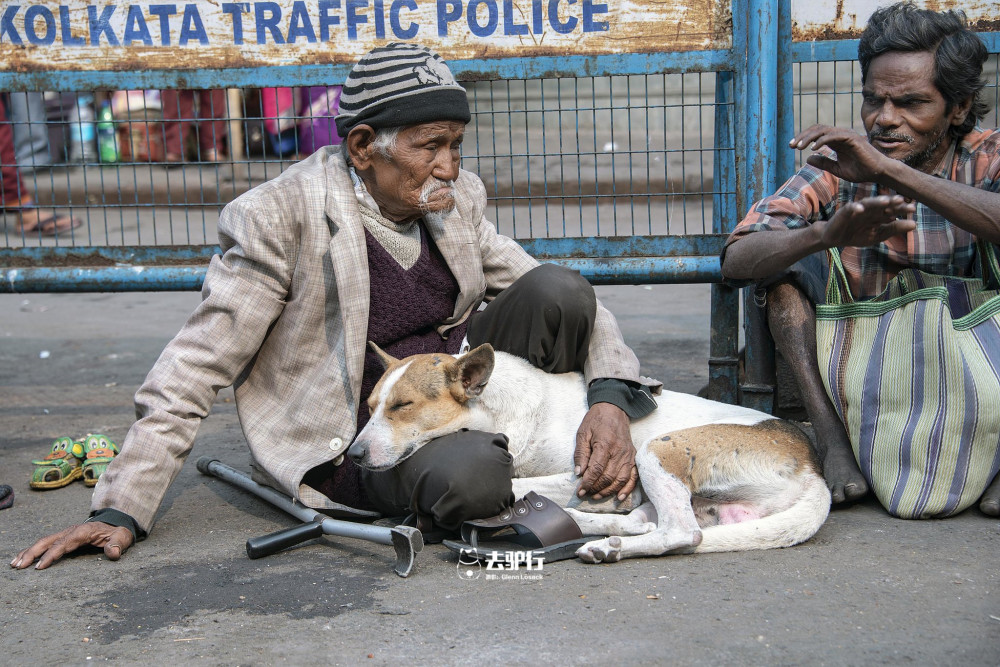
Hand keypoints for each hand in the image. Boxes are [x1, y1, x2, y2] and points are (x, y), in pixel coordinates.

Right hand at [10, 522, 133, 569]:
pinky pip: (46, 543)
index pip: (64, 543)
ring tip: (15, 564)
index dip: (51, 554)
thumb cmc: (118, 533)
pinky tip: (22, 558)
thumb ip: (117, 544)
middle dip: (33, 553)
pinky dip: (33, 550)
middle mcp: (71, 531)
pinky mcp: (63, 537)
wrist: (117, 523)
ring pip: (44, 541)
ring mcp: (66, 533)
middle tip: (20, 567)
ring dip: (29, 552)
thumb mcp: (122, 538)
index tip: (40, 567)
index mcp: (83, 531)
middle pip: (48, 541)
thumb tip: (112, 553)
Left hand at [574, 402, 636, 500]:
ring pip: (620, 479)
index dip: (588, 482)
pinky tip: (619, 497)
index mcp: (605, 444)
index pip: (597, 469)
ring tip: (597, 496)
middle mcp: (619, 451)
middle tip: (586, 494)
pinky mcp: (633, 457)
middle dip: (596, 488)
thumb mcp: (583, 433)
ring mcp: (628, 455)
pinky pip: (633, 476)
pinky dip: (627, 489)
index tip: (580, 491)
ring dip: (609, 491)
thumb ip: (581, 454)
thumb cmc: (596, 421)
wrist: (613, 409)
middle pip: (608, 476)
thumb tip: (579, 473)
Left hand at [790, 124, 889, 183]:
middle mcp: (840, 135)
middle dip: (802, 136)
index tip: (791, 146)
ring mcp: (846, 135)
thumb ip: (824, 163)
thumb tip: (808, 158)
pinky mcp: (852, 138)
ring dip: (809, 138)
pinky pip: (834, 136)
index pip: (816, 134)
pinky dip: (822, 141)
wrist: (878, 173)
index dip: (803, 138)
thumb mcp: (837, 169)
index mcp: (836, 141)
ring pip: (823, 130)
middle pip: (817, 129)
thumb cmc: (861, 171)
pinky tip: (813, 148)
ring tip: (798, 147)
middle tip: (791, 145)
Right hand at [818, 194, 915, 247]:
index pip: (891, 210)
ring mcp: (857, 210)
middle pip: (881, 205)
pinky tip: (860, 209)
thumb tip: (915, 224)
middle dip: (891, 203)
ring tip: (885, 201)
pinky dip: (855, 208)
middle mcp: (869, 210)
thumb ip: (895, 229)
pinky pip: (850, 208)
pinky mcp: (844, 212)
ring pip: (868, 204)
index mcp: (878, 215)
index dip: (901, 209)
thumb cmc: (857, 235)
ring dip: (876, 202)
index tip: (912, 208)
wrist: (834, 238)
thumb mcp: (878, 235)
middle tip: (901, 200)